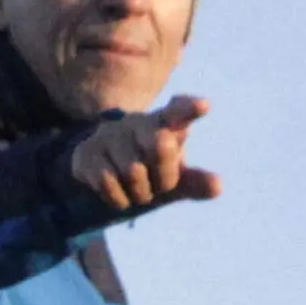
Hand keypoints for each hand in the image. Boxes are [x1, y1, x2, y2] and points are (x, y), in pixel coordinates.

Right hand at [61, 96, 220, 217]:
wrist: (103, 176)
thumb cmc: (149, 173)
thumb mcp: (174, 179)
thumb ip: (196, 181)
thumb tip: (218, 186)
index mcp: (164, 124)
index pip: (178, 113)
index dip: (189, 109)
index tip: (204, 106)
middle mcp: (138, 122)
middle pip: (161, 145)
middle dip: (165, 177)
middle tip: (162, 187)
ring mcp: (111, 135)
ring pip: (134, 171)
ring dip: (140, 193)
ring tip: (138, 191)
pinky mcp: (87, 152)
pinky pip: (109, 182)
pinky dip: (119, 199)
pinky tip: (120, 195)